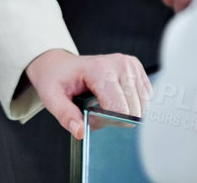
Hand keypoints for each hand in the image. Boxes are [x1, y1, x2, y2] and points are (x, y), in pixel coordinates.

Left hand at [23, 48, 150, 139]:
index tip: (91, 115)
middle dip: (115, 118)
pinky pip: (145, 99)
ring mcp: (130, 65)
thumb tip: (80, 132)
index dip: (106, 121)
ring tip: (104, 104)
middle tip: (95, 110)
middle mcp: (120, 64)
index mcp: (100, 68)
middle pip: (132, 110)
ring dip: (124, 113)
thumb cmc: (56, 79)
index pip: (119, 108)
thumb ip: (66, 115)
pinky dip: (131, 106)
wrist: (59, 64)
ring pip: (141, 107)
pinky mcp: (137, 69)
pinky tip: (115, 99)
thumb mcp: (51, 97)